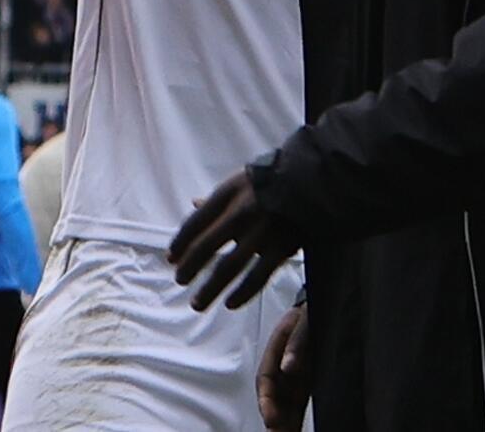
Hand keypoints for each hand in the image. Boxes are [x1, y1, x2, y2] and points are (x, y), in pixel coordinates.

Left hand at [166, 170, 302, 310]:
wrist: (313, 183)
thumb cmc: (271, 183)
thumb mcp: (240, 182)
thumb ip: (218, 198)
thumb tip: (193, 204)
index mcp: (226, 194)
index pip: (194, 223)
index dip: (180, 244)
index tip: (171, 259)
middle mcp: (239, 213)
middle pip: (206, 247)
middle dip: (190, 267)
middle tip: (180, 282)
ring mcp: (260, 232)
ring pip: (229, 267)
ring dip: (211, 288)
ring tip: (197, 304)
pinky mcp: (282, 248)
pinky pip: (258, 276)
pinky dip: (242, 293)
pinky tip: (230, 303)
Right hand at [257, 303, 312, 430]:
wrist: (327, 308)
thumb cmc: (311, 313)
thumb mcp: (305, 320)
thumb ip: (297, 342)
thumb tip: (288, 366)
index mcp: (276, 351)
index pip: (266, 379)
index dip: (266, 400)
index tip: (270, 418)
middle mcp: (281, 368)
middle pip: (272, 397)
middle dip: (273, 418)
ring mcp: (293, 378)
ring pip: (283, 405)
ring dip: (282, 423)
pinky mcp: (304, 386)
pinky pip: (296, 407)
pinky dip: (294, 421)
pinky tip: (294, 431)